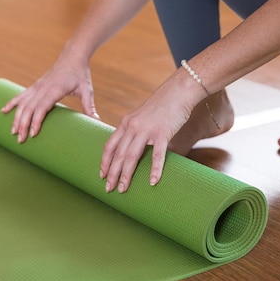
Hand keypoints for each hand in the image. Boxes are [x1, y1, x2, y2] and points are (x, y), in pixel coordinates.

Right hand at [1, 55, 98, 142]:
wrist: (72, 56)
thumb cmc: (80, 73)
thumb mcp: (86, 90)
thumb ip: (89, 106)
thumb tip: (97, 121)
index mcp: (54, 89)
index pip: (42, 107)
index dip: (36, 121)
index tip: (33, 134)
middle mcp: (42, 88)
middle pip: (29, 108)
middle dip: (23, 124)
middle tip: (20, 140)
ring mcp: (37, 86)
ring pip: (22, 103)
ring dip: (16, 118)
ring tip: (12, 132)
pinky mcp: (35, 86)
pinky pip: (20, 95)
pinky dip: (11, 103)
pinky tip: (3, 111)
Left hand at [99, 75, 198, 192]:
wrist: (178, 91)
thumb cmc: (162, 106)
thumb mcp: (142, 116)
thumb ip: (135, 130)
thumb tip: (131, 146)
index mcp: (126, 123)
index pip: (110, 145)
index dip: (104, 161)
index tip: (101, 175)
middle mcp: (132, 126)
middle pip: (118, 154)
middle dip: (112, 173)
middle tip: (108, 189)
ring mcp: (147, 130)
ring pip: (132, 156)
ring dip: (126, 175)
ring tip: (123, 189)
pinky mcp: (163, 132)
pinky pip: (157, 154)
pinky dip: (155, 169)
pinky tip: (153, 181)